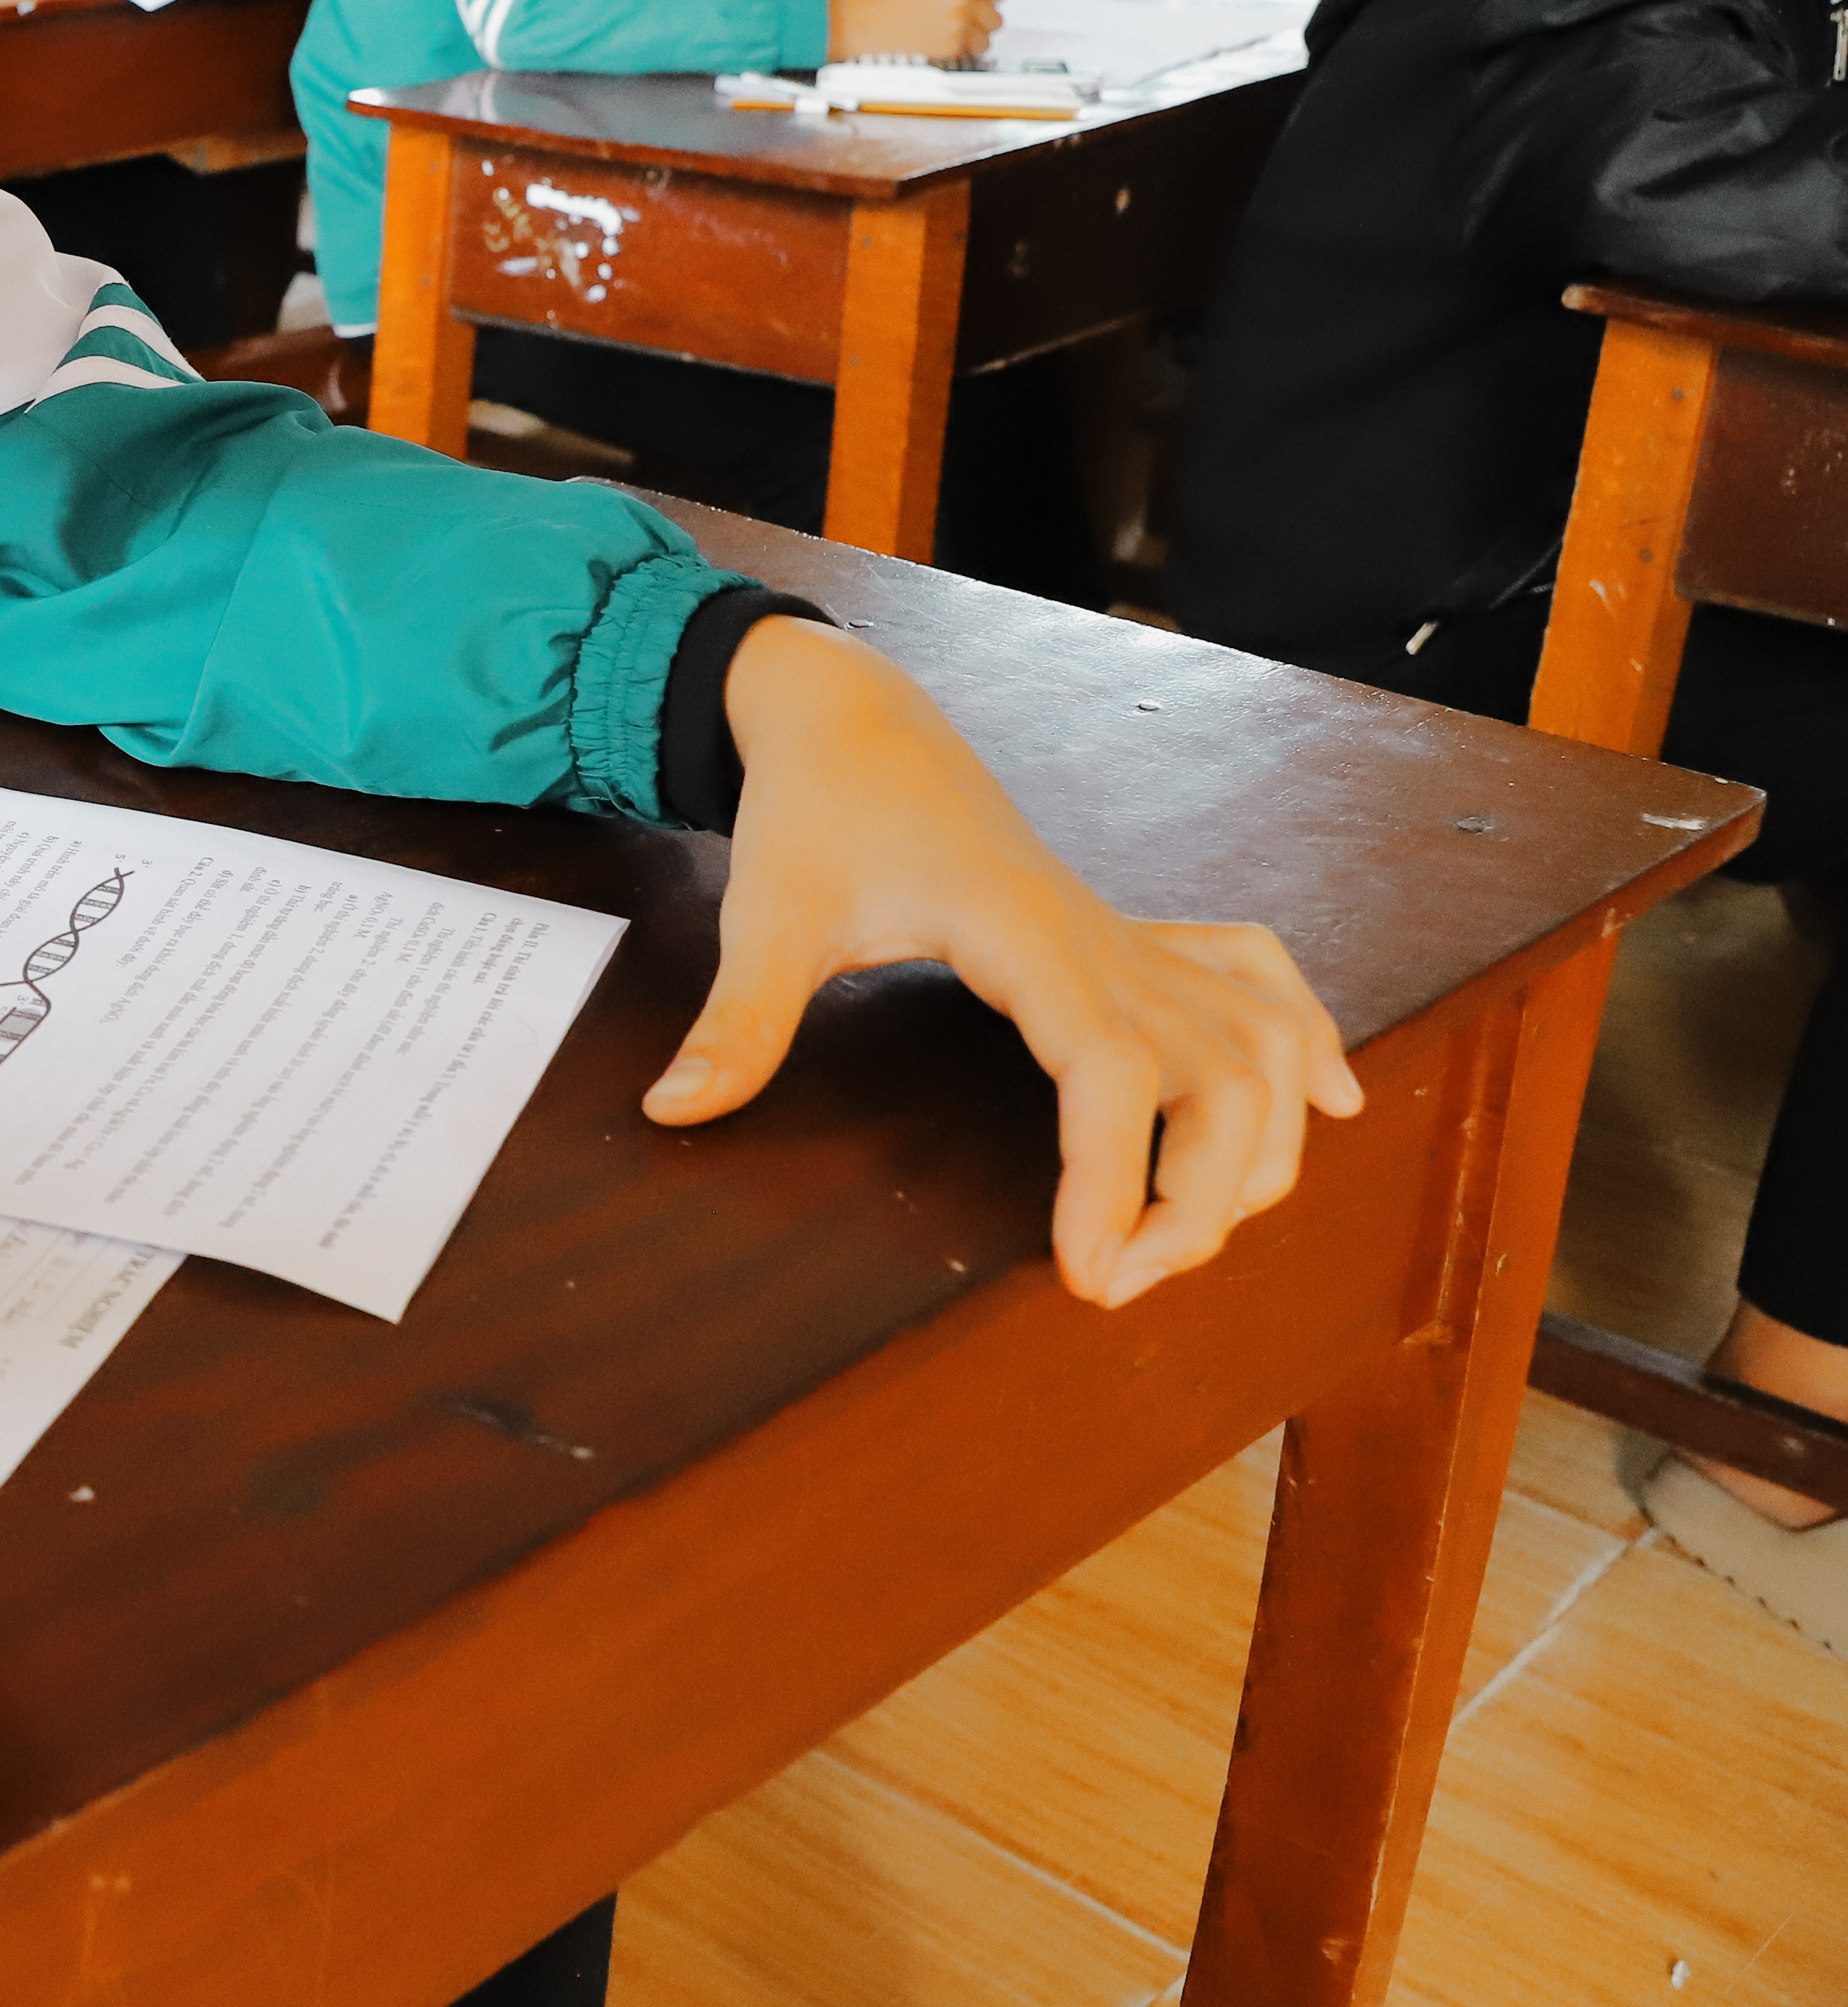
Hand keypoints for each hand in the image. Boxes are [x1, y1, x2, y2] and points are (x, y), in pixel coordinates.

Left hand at [651, 619, 1363, 1306]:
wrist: (855, 721)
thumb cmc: (815, 813)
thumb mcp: (765, 915)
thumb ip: (735, 1018)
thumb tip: (672, 1109)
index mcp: (1022, 931)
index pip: (1108, 1069)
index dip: (1115, 1179)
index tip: (1091, 1275)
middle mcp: (1102, 935)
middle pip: (1221, 1077)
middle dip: (1202, 1199)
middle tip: (1118, 1286)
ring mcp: (1129, 932)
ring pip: (1260, 1044)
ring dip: (1259, 1149)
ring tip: (1191, 1241)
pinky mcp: (1132, 931)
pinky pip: (1257, 982)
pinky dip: (1305, 1041)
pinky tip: (1335, 1104)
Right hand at [823, 0, 1012, 61]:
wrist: (857, 23)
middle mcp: (960, 2)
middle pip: (997, 13)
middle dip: (983, 14)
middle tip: (963, 13)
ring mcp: (955, 28)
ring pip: (987, 37)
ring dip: (975, 34)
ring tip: (952, 29)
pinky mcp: (947, 50)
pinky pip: (970, 51)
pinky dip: (960, 48)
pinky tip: (940, 39)